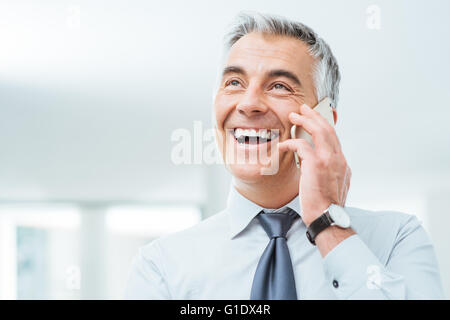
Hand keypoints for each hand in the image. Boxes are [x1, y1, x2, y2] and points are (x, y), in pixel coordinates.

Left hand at [278, 103, 351, 226]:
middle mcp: (339, 158)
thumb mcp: (334, 186)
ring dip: (305, 120)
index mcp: (343, 163)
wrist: (328, 218)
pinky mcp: (316, 165)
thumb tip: (320, 167)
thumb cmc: (326, 207)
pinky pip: (301, 146)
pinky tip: (283, 145)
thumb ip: (329, 173)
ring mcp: (329, 160)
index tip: (315, 119)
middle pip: (328, 129)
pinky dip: (291, 143)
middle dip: (315, 116)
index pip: (334, 138)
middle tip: (304, 109)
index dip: (324, 125)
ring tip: (294, 115)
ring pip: (319, 131)